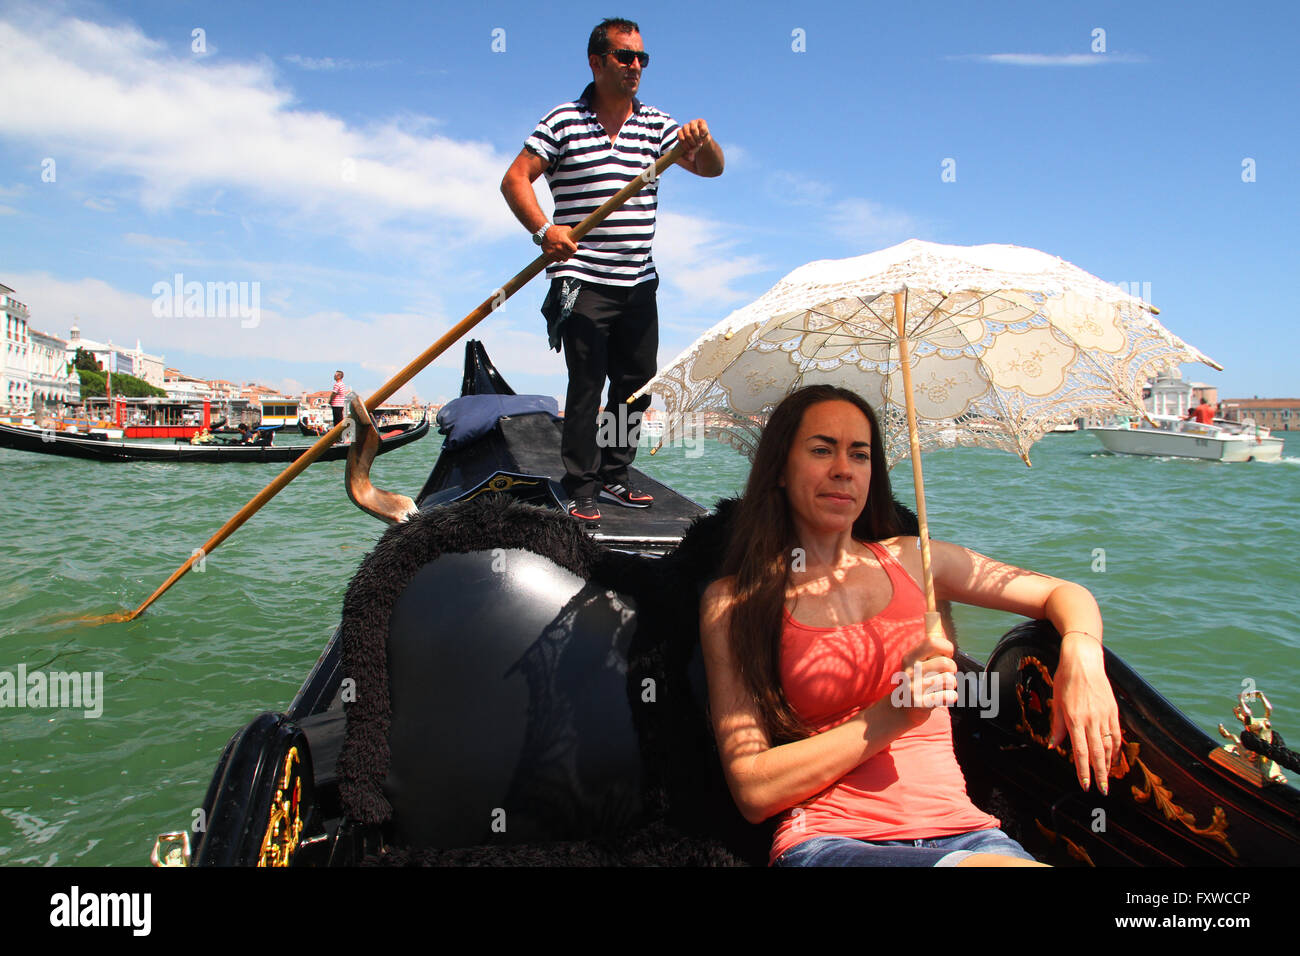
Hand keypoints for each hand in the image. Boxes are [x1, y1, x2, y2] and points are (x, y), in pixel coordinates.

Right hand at [542, 224, 576, 261]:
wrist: (543, 232)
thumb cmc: (556, 230)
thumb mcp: (566, 228)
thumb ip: (572, 233)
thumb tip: (576, 241)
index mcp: (565, 241)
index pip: (574, 250)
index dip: (574, 248)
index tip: (573, 247)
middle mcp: (559, 247)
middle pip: (570, 255)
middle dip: (570, 253)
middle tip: (569, 251)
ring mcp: (554, 251)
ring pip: (564, 259)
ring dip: (565, 256)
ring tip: (565, 253)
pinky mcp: (549, 254)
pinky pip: (557, 260)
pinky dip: (559, 258)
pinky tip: (559, 254)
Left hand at [678, 118, 711, 160]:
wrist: (703, 143)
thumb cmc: (693, 147)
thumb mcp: (688, 152)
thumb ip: (687, 156)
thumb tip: (690, 158)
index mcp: (680, 132)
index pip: (680, 135)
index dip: (684, 143)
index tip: (689, 149)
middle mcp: (686, 126)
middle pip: (687, 132)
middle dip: (692, 141)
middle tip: (695, 146)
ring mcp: (693, 122)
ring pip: (693, 129)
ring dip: (697, 137)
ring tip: (699, 143)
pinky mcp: (701, 121)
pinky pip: (701, 126)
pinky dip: (702, 133)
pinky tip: (703, 136)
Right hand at [893, 630, 957, 717]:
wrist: (901, 710)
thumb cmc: (917, 682)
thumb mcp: (916, 663)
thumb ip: (928, 649)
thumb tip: (936, 615)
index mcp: (909, 657)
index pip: (933, 641)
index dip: (946, 647)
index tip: (946, 654)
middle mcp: (910, 671)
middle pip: (946, 663)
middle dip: (952, 669)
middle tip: (946, 674)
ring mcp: (914, 688)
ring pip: (949, 680)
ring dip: (951, 685)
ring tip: (942, 687)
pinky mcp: (921, 704)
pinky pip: (949, 696)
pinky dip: (950, 697)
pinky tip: (941, 698)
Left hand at [1051, 632, 1121, 793]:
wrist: (1084, 660)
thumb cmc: (1065, 680)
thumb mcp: (1057, 702)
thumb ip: (1057, 726)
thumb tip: (1054, 746)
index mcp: (1075, 718)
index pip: (1080, 751)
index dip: (1083, 771)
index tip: (1086, 785)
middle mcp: (1091, 719)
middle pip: (1097, 753)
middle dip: (1100, 774)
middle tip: (1102, 790)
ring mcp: (1104, 715)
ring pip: (1109, 745)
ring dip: (1109, 763)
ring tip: (1108, 777)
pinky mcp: (1113, 710)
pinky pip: (1116, 734)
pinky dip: (1116, 748)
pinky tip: (1115, 758)